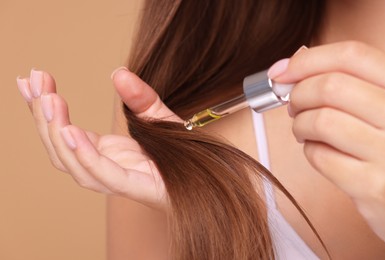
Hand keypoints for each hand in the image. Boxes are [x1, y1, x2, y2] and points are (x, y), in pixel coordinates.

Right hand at [16, 67, 180, 209]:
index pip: (65, 134)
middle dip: (43, 116)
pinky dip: (83, 155)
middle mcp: (105, 168)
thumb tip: (119, 72)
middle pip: (60, 148)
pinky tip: (70, 131)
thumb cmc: (181, 151)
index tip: (34, 82)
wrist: (209, 176)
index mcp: (105, 153)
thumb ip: (141, 98)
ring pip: (71, 163)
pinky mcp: (132, 187)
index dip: (46, 111)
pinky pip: (100, 173)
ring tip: (49, 100)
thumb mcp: (158, 117)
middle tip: (34, 83)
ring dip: (55, 132)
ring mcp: (116, 180)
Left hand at [269, 41, 384, 244]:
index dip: (307, 60)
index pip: (352, 55)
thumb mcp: (382, 103)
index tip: (281, 71)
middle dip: (298, 95)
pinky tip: (320, 151)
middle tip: (294, 105)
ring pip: (321, 121)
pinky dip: (310, 151)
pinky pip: (321, 156)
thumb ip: (348, 81)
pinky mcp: (374, 186)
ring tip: (305, 130)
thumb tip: (290, 64)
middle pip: (330, 87)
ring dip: (300, 124)